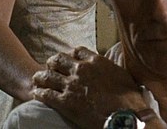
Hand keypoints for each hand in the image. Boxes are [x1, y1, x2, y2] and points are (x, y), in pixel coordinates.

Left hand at [32, 47, 148, 127]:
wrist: (125, 116)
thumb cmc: (129, 98)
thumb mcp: (122, 75)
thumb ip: (111, 68)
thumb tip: (111, 69)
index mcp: (95, 61)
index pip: (76, 51)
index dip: (70, 55)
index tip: (68, 59)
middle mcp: (81, 70)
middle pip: (58, 59)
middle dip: (52, 63)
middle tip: (49, 68)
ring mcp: (71, 85)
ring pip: (47, 75)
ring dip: (41, 77)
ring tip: (37, 79)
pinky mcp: (65, 102)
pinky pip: (46, 94)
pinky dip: (39, 93)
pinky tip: (37, 94)